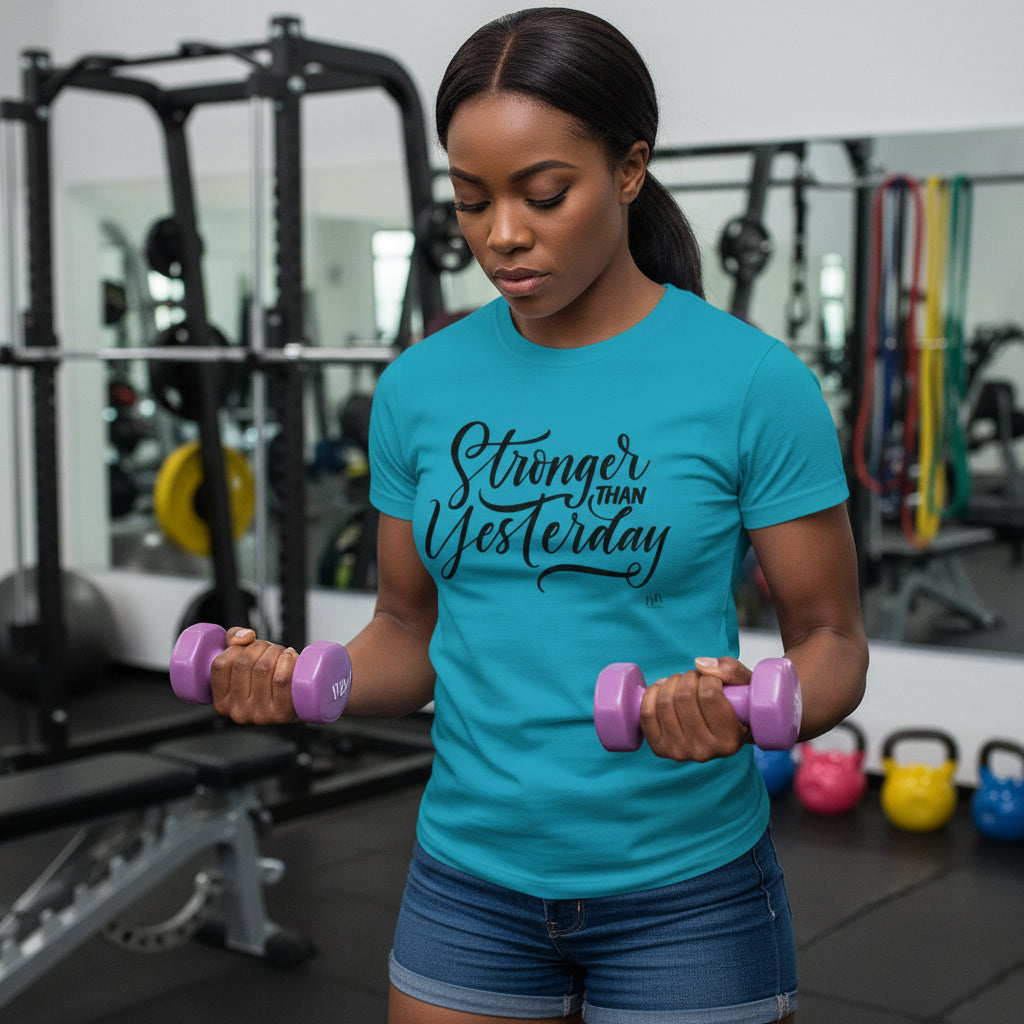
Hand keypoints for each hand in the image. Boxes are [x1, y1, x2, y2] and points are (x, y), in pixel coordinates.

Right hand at [209, 627, 299, 723]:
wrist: (301, 697)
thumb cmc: (270, 676)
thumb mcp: (245, 659)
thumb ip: (233, 638)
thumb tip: (245, 637)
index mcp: (222, 701)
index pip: (220, 664)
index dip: (236, 648)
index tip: (249, 647)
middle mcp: (237, 711)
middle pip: (243, 663)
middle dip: (260, 646)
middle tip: (272, 649)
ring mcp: (260, 715)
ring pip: (263, 667)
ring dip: (276, 651)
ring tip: (283, 654)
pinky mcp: (282, 713)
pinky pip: (281, 679)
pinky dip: (288, 660)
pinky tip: (291, 657)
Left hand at [638, 656, 752, 760]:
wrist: (721, 731)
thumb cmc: (737, 707)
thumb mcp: (745, 685)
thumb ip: (729, 670)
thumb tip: (699, 664)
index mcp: (729, 740)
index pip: (709, 695)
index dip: (708, 678)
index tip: (712, 679)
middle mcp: (704, 751)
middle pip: (684, 697)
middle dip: (688, 678)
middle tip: (695, 679)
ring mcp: (679, 752)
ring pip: (665, 703)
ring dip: (671, 682)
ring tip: (681, 683)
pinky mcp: (660, 748)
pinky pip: (646, 714)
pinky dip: (652, 694)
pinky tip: (663, 689)